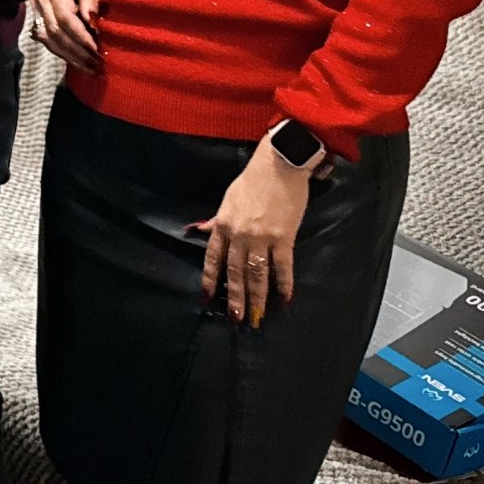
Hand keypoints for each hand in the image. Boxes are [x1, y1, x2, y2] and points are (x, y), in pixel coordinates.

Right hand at [29, 0, 102, 69]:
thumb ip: (90, 0)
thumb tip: (92, 24)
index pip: (64, 17)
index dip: (79, 35)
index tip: (95, 48)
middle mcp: (40, 0)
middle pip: (55, 32)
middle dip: (76, 50)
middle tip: (95, 64)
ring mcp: (35, 9)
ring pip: (48, 39)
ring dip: (69, 56)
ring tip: (88, 68)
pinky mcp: (36, 18)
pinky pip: (46, 39)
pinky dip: (62, 52)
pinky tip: (76, 61)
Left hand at [192, 140, 310, 326]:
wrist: (279, 164)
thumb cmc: (253, 180)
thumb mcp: (228, 199)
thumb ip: (217, 221)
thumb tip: (198, 231)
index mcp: (223, 225)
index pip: (212, 259)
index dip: (210, 280)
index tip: (207, 299)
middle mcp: (239, 235)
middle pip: (234, 272)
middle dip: (234, 298)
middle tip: (234, 320)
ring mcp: (261, 237)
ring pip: (257, 274)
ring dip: (256, 298)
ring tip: (256, 317)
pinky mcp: (284, 237)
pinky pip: (283, 266)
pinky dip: (284, 284)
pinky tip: (284, 300)